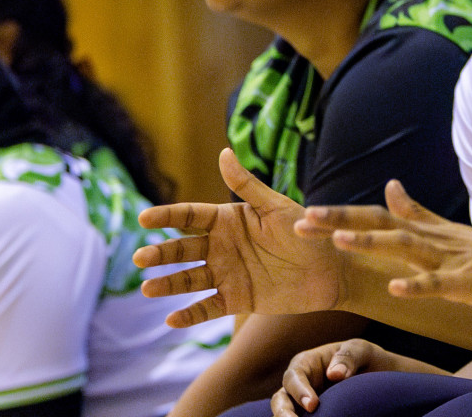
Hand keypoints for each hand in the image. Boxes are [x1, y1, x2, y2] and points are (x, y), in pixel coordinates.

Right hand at [133, 149, 345, 326]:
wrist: (331, 269)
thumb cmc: (306, 232)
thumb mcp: (276, 207)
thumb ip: (248, 185)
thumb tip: (223, 152)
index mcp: (228, 220)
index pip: (190, 216)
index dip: (166, 216)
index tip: (143, 218)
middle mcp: (222, 246)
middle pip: (183, 249)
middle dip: (161, 253)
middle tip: (140, 258)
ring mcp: (227, 274)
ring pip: (190, 279)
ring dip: (168, 284)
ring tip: (147, 289)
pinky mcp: (236, 298)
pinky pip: (208, 307)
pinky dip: (190, 314)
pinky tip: (172, 319)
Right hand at [273, 339, 445, 415]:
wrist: (377, 375)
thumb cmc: (364, 358)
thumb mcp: (361, 350)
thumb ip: (349, 357)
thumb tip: (333, 374)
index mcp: (306, 363)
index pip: (294, 376)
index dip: (299, 391)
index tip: (313, 405)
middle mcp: (300, 384)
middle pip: (281, 398)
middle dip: (283, 412)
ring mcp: (302, 402)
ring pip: (285, 413)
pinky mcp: (311, 416)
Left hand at [298, 180, 471, 314]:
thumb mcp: (449, 231)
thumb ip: (418, 212)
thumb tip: (389, 185)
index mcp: (428, 230)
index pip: (377, 216)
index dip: (341, 215)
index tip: (305, 212)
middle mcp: (434, 239)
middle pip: (381, 225)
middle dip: (340, 222)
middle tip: (302, 219)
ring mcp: (450, 260)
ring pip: (405, 248)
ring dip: (371, 243)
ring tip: (339, 241)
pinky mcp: (467, 283)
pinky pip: (437, 285)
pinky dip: (415, 285)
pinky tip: (394, 288)